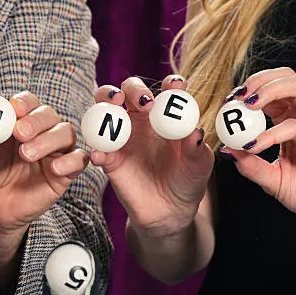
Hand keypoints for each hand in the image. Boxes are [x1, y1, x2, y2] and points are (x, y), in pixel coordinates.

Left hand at [0, 91, 88, 274]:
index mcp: (16, 120)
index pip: (27, 102)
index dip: (23, 103)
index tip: (14, 109)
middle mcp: (39, 131)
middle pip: (48, 115)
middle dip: (35, 121)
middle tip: (19, 133)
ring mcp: (53, 151)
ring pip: (66, 133)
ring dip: (49, 140)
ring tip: (27, 155)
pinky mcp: (64, 172)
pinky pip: (78, 160)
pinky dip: (71, 161)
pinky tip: (54, 169)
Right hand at [90, 76, 213, 236]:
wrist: (168, 211)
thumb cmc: (187, 181)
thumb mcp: (199, 166)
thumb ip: (197, 149)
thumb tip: (196, 132)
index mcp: (166, 114)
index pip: (167, 89)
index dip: (170, 83)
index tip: (174, 86)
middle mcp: (141, 119)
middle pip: (129, 90)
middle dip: (133, 88)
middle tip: (144, 102)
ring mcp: (122, 136)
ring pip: (105, 108)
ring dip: (105, 101)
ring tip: (114, 107)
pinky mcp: (109, 158)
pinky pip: (98, 148)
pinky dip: (96, 148)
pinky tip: (101, 155)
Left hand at [221, 67, 295, 243]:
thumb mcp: (270, 179)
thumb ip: (249, 164)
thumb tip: (226, 149)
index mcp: (293, 122)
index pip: (274, 90)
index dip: (249, 90)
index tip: (227, 102)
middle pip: (288, 77)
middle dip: (259, 80)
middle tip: (236, 97)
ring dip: (269, 90)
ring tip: (247, 106)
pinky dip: (270, 133)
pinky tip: (253, 145)